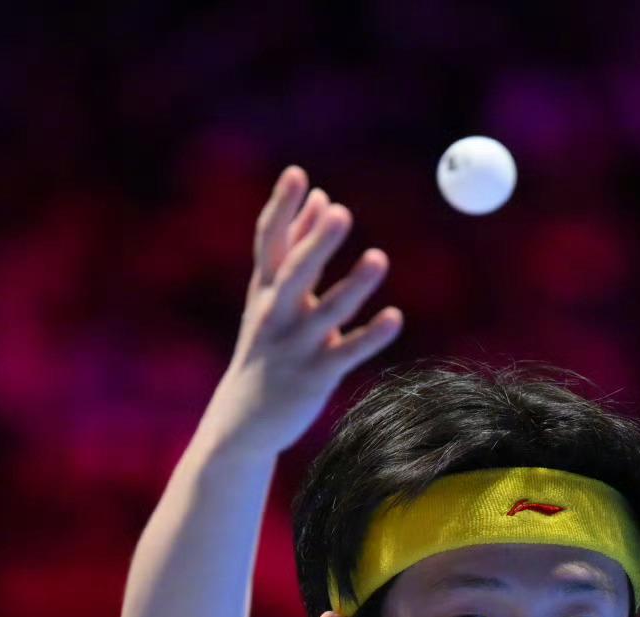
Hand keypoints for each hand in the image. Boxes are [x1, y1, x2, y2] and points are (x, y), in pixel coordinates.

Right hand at [194, 165, 403, 458]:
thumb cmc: (266, 346)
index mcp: (265, 289)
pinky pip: (348, 353)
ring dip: (354, 286)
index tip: (298, 174)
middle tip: (339, 212)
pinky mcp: (315, 376)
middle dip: (316, 243)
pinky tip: (395, 318)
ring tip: (378, 259)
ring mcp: (295, 346)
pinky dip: (372, 336)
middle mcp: (276, 314)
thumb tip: (322, 194)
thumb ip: (298, 246)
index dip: (283, 209)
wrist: (244, 419)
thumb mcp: (273, 295)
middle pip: (296, 273)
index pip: (270, 242)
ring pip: (327, 312)